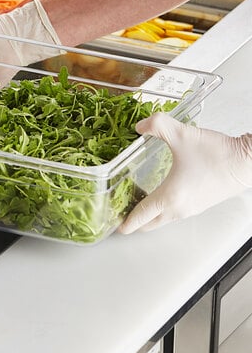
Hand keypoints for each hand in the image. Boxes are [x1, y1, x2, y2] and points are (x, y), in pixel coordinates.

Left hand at [119, 113, 251, 233]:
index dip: (126, 222)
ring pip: (164, 219)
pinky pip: (175, 213)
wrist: (249, 161)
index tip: (115, 227)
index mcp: (170, 197)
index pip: (142, 215)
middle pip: (151, 223)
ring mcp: (192, 208)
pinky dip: (162, 211)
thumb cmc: (218, 154)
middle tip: (119, 216)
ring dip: (149, 217)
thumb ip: (156, 125)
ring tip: (134, 205)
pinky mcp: (201, 204)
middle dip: (134, 222)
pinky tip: (159, 196)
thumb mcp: (182, 134)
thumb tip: (140, 126)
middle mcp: (180, 208)